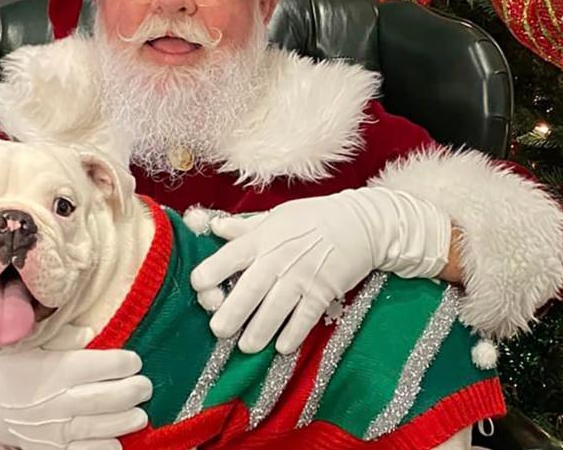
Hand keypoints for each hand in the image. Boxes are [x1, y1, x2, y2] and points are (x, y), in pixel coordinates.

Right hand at [0, 326, 151, 449]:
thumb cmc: (1, 361)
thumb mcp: (28, 341)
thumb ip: (63, 337)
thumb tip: (92, 331)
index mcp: (53, 369)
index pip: (101, 365)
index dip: (124, 363)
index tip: (134, 360)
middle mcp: (54, 400)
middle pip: (105, 398)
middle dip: (132, 392)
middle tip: (146, 387)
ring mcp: (50, 428)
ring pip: (98, 427)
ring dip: (124, 422)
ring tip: (140, 415)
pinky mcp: (44, 447)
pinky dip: (102, 449)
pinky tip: (116, 442)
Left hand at [190, 187, 450, 354]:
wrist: (361, 224)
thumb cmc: (314, 218)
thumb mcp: (277, 215)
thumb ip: (245, 227)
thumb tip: (214, 228)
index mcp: (262, 238)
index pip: (227, 258)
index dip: (209, 275)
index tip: (200, 288)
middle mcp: (278, 258)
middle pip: (248, 290)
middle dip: (230, 314)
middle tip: (218, 330)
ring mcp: (302, 277)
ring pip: (274, 310)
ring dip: (258, 331)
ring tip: (247, 346)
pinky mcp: (323, 292)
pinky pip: (304, 318)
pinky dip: (293, 334)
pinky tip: (282, 347)